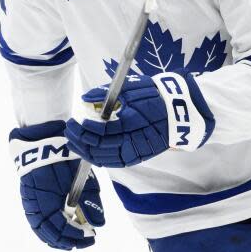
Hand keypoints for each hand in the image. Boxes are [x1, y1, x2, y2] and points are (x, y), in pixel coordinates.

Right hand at [9, 120, 104, 249]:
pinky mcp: (28, 197)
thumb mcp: (81, 176)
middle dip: (69, 241)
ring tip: (72, 242)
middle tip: (86, 240)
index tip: (91, 235)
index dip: (77, 235)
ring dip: (58, 239)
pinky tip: (58, 232)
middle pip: (51, 233)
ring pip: (41, 230)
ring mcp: (29, 201)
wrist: (41, 138)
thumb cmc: (64, 156)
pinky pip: (35, 221)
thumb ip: (89, 200)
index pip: (61, 228)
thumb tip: (99, 224)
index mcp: (48, 199)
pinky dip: (47, 230)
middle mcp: (35, 204)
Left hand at [65, 72, 214, 167]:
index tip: (74, 119)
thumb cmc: (155, 95)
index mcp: (131, 124)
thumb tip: (85, 98)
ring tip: (73, 141)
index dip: (84, 128)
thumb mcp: (131, 88)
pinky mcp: (137, 156)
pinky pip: (113, 162)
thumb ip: (106, 93)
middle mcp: (133, 142)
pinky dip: (98, 158)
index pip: (101, 132)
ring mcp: (135, 152)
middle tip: (69, 128)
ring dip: (86, 151)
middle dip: (80, 140)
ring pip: (104, 158)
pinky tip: (87, 152)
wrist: (181, 111)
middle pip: (99, 148)